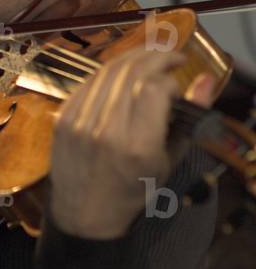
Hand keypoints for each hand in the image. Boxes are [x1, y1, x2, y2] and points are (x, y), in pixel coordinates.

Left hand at [48, 45, 215, 238]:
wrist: (85, 212)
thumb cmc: (134, 189)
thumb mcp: (168, 160)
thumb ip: (189, 118)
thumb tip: (205, 79)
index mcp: (137, 146)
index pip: (155, 88)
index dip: (170, 80)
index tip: (176, 88)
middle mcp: (106, 130)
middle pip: (131, 72)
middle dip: (155, 56)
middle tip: (171, 56)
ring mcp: (80, 122)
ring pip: (108, 71)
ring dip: (133, 58)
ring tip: (150, 57)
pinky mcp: (63, 117)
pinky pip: (89, 82)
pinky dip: (108, 73)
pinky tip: (121, 75)